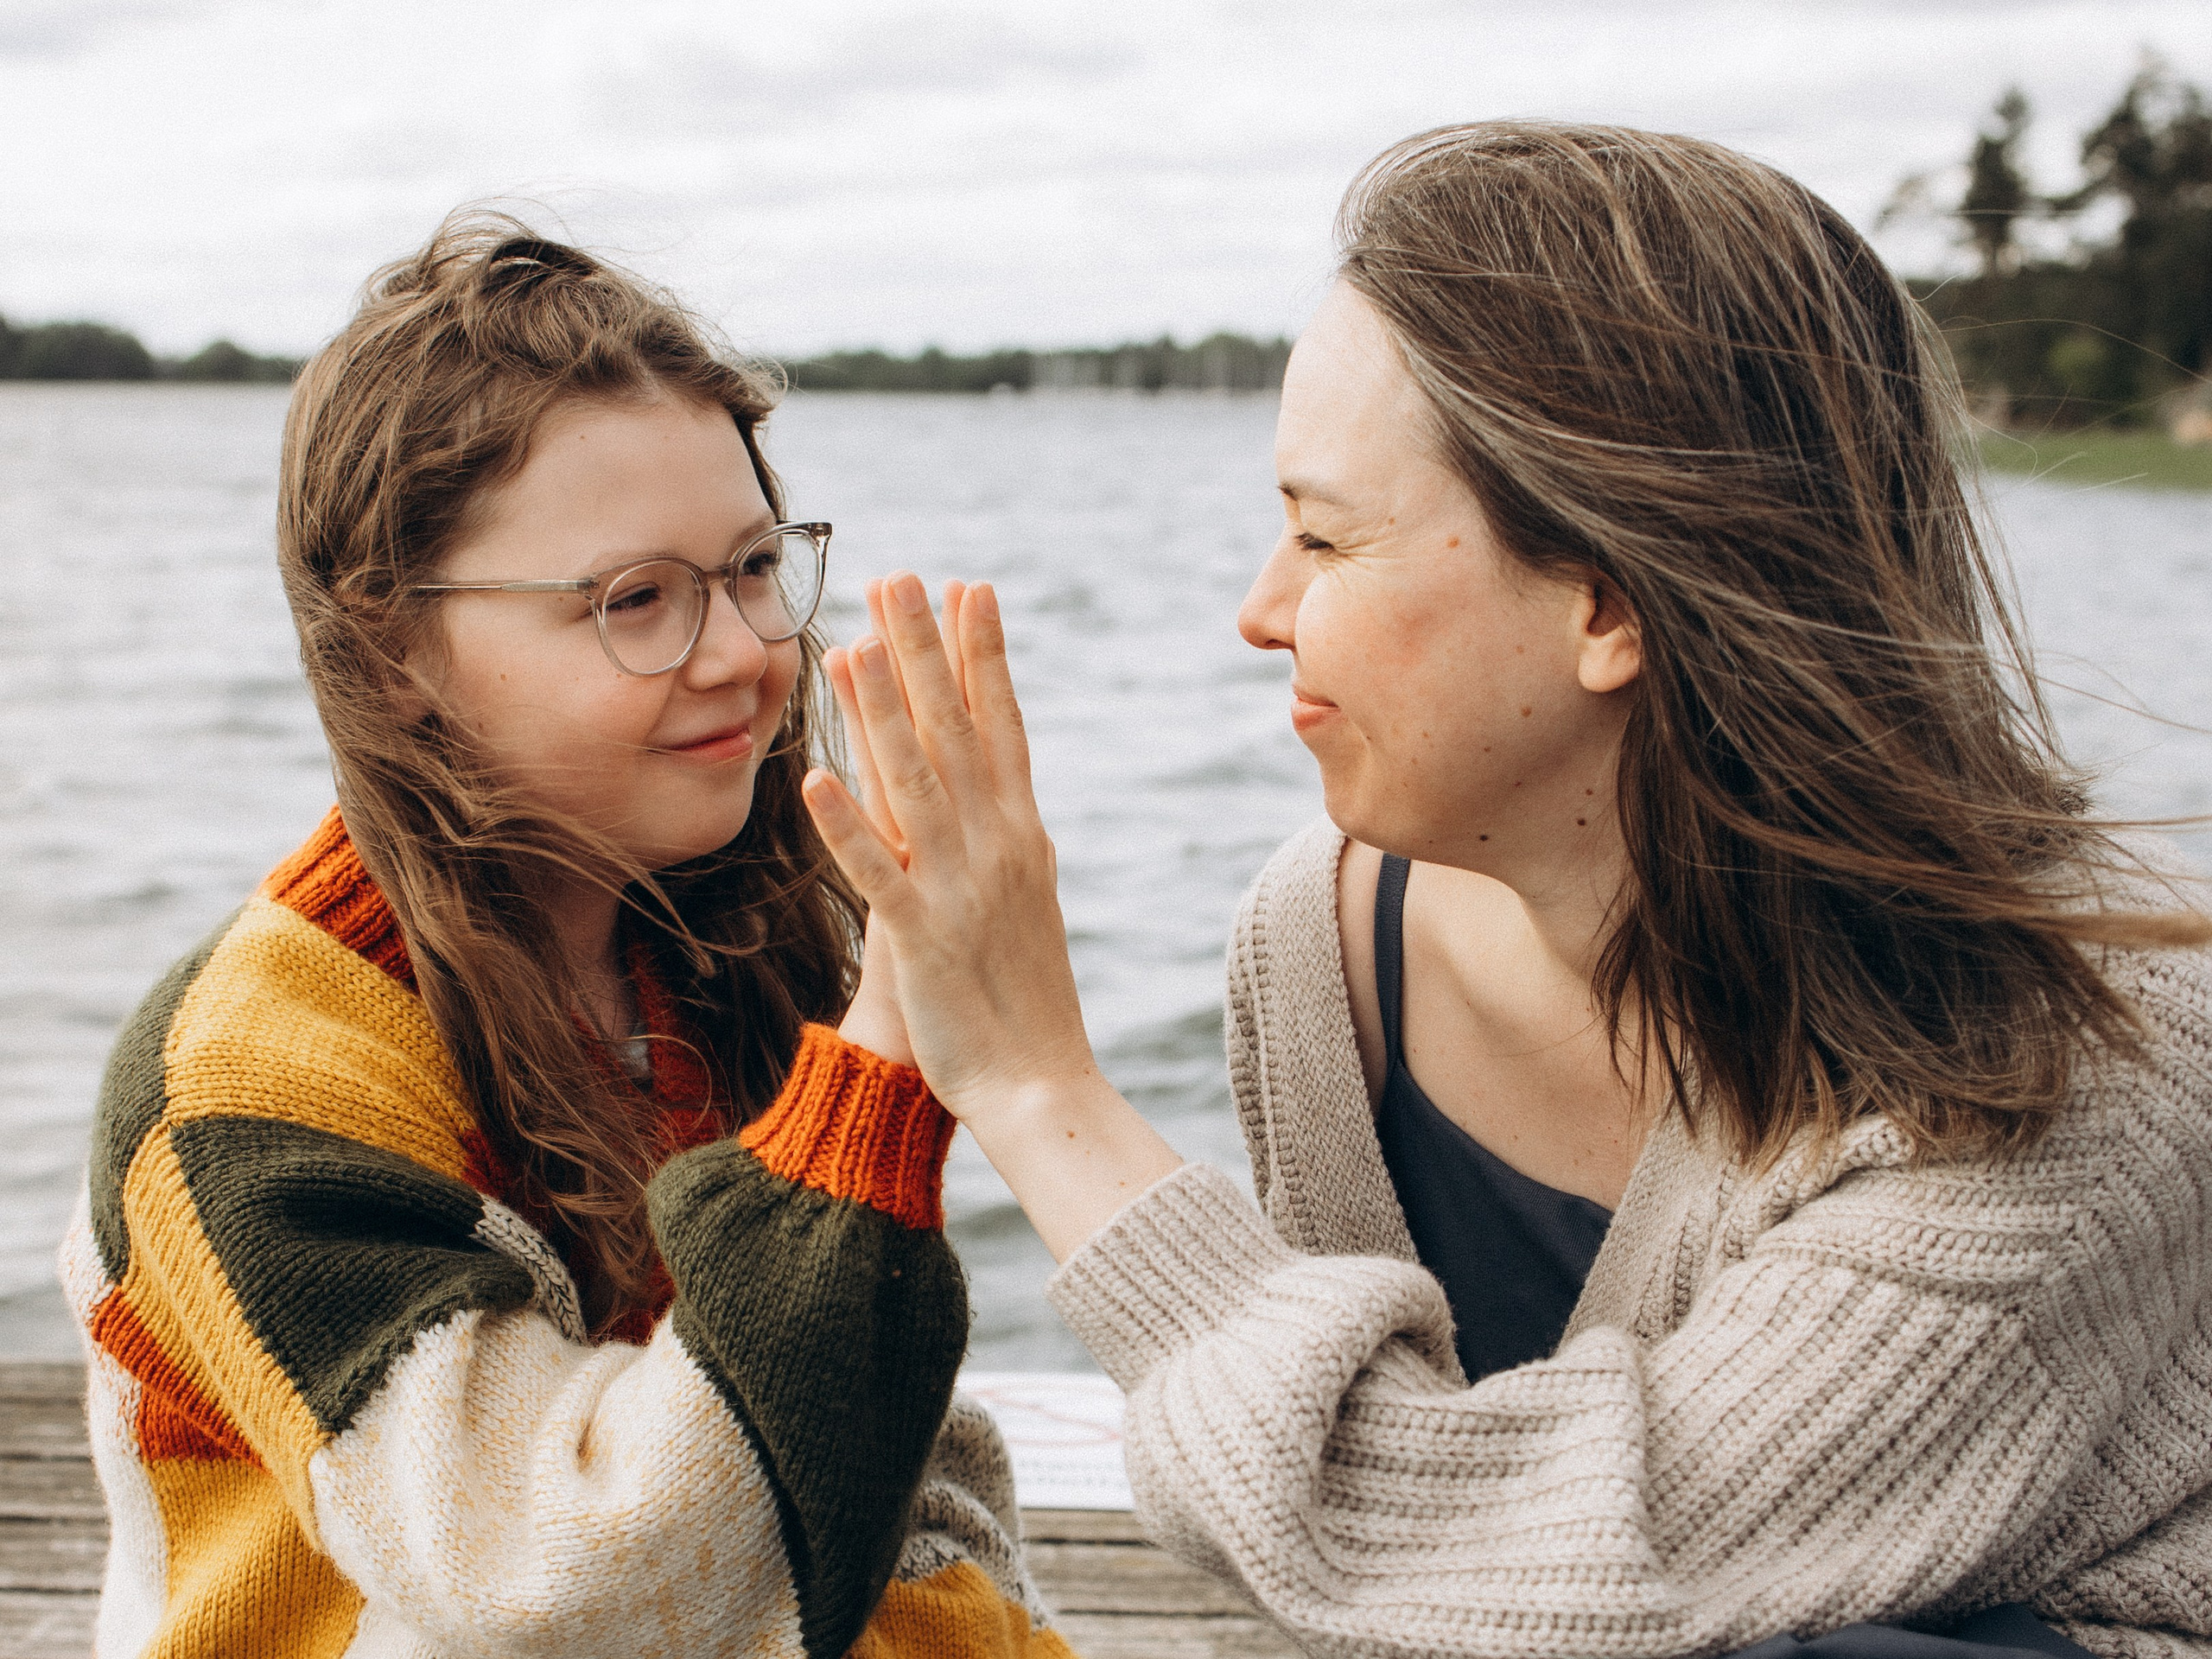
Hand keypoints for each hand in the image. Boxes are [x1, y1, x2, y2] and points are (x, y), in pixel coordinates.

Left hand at [802, 573, 1179, 1258]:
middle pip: (955, 731)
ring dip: (880, 711)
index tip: (969, 587)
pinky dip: (847, 825)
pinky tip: (815, 777)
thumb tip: (1001, 788)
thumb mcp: (1027, 899)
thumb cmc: (1029, 1000)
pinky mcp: (922, 940)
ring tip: (851, 644)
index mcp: (1022, 834)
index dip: (983, 654)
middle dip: (926, 650)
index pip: (1002, 724)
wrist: (1042, 1087)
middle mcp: (997, 847)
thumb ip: (1008, 837)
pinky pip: (876, 872)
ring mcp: (959, 890)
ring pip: (913, 783)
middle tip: (900, 577)